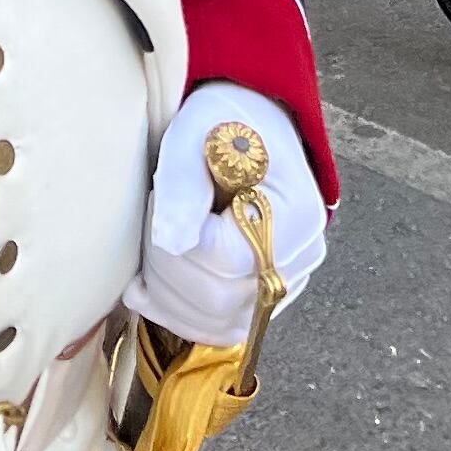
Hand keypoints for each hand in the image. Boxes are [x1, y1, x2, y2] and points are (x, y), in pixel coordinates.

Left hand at [125, 82, 326, 346]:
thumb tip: (173, 243)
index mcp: (297, 213)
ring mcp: (289, 283)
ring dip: (164, 294)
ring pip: (215, 324)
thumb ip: (183, 182)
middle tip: (151, 220)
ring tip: (150, 247)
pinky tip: (147, 287)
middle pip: (218, 298)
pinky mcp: (265, 298)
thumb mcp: (196, 131)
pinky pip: (219, 330)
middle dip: (163, 266)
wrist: (250, 124)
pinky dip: (175, 314)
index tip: (162, 194)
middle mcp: (303, 256)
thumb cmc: (223, 121)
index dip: (176, 239)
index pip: (223, 258)